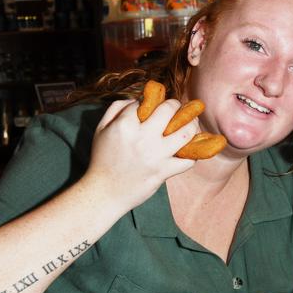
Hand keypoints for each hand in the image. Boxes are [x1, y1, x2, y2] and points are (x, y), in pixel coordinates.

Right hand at [83, 98, 197, 207]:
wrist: (104, 192)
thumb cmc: (102, 159)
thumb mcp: (101, 129)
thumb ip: (116, 108)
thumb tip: (138, 99)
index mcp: (125, 125)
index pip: (146, 101)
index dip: (151, 100)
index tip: (153, 105)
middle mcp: (143, 138)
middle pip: (169, 109)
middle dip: (175, 104)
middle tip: (176, 107)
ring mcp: (156, 155)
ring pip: (186, 132)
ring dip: (192, 124)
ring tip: (191, 122)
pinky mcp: (164, 172)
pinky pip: (188, 160)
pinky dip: (192, 154)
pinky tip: (189, 149)